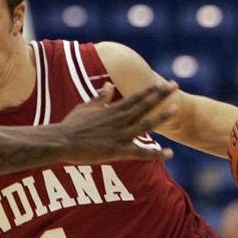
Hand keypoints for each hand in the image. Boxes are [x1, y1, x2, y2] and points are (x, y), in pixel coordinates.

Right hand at [58, 80, 177, 162]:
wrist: (61, 141)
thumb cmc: (70, 125)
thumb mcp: (85, 107)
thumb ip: (100, 97)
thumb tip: (109, 85)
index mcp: (111, 110)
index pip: (136, 97)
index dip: (151, 90)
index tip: (163, 83)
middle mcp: (118, 120)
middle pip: (144, 105)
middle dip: (161, 95)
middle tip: (175, 85)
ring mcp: (119, 135)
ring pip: (145, 124)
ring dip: (162, 116)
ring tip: (177, 108)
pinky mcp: (116, 151)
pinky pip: (140, 153)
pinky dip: (155, 154)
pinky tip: (169, 154)